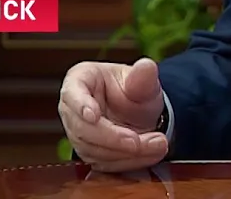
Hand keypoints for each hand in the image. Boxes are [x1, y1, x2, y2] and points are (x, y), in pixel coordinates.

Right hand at [58, 57, 168, 172]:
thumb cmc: (135, 89)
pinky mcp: (89, 152)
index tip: (94, 115)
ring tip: (157, 145)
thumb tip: (146, 66)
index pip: (72, 93)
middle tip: (138, 141)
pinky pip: (103, 163)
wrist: (140, 110)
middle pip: (82, 129)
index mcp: (80, 80)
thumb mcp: (143, 79)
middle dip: (113, 138)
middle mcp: (72, 108)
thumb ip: (144, 76)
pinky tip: (149, 154)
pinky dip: (128, 162)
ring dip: (125, 153)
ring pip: (93, 150)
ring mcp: (78, 133)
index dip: (81, 105)